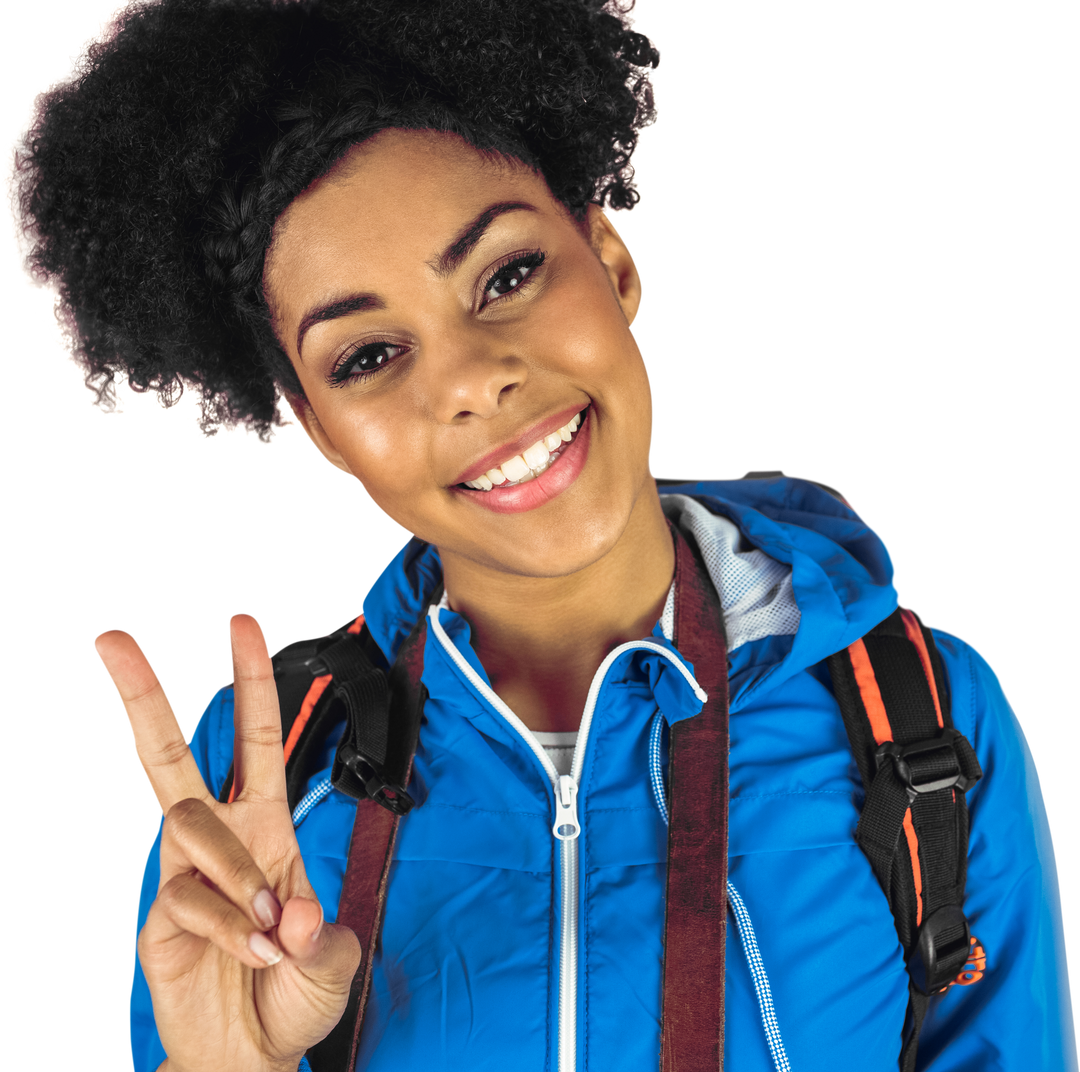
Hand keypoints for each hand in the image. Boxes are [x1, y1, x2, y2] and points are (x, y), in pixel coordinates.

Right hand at [96, 611, 361, 1071]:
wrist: (253, 1058)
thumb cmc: (294, 994)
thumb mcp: (333, 960)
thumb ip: (323, 936)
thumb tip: (293, 915)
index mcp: (265, 824)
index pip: (255, 739)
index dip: (250, 681)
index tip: (239, 620)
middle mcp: (220, 837)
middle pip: (169, 754)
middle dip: (144, 694)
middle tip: (109, 637)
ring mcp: (183, 874)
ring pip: (190, 823)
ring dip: (238, 871)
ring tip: (273, 931)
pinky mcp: (159, 919)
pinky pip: (188, 898)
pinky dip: (231, 925)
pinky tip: (256, 955)